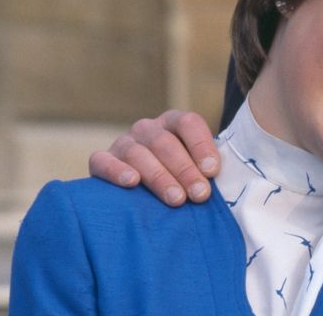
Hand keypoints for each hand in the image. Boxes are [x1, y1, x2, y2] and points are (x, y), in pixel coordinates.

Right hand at [87, 110, 219, 205]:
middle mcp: (147, 129)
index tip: (212, 171)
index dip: (201, 145)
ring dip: (159, 177)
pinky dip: (116, 171)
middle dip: (185, 170)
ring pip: (139, 154)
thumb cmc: (179, 181)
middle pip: (165, 142)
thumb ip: (207, 169)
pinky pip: (103, 161)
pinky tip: (131, 182)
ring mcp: (123, 143)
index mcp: (174, 122)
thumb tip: (222, 183)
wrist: (140, 193)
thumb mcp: (195, 168)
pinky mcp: (101, 161)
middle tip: (200, 194)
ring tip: (176, 199)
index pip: (188, 123)